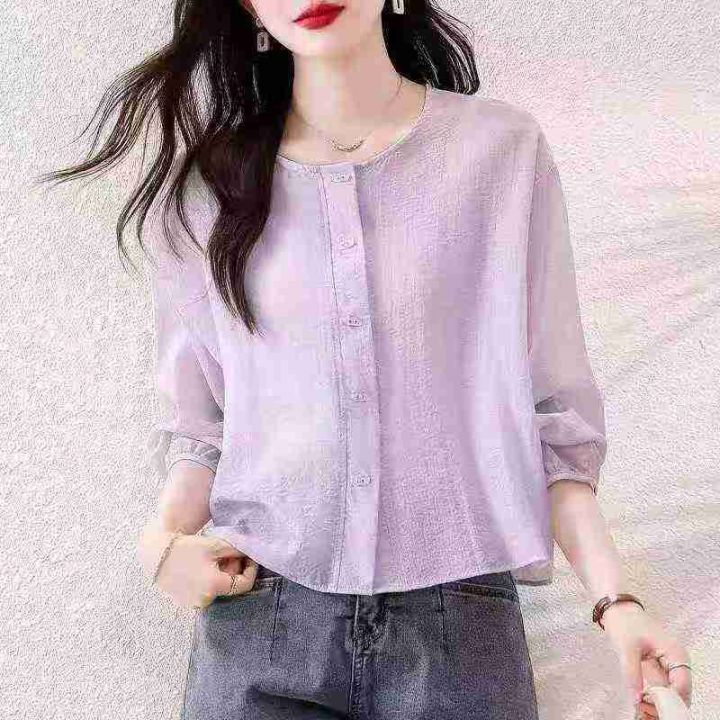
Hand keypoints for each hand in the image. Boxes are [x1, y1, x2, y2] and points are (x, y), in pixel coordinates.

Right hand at [136, 524, 258, 608]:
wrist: (157, 555)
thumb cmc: (187, 547)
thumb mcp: (215, 545)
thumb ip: (237, 550)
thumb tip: (251, 551)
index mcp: (215, 586)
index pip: (245, 584)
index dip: (251, 569)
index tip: (249, 556)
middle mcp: (206, 600)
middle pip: (231, 586)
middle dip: (235, 569)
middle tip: (231, 553)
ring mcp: (195, 603)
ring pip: (220, 589)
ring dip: (223, 574)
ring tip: (216, 558)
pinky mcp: (187, 602)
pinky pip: (207, 592)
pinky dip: (212, 580)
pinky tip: (205, 566)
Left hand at [601, 602, 691, 718]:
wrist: (619, 611)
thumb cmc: (626, 623)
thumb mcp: (626, 647)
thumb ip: (632, 673)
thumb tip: (636, 697)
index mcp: (676, 654)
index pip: (681, 686)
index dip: (667, 699)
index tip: (648, 702)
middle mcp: (677, 663)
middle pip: (679, 694)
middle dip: (662, 704)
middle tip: (642, 706)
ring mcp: (670, 667)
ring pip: (671, 695)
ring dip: (657, 704)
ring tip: (639, 705)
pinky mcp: (661, 670)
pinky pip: (662, 690)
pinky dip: (653, 698)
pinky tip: (640, 702)